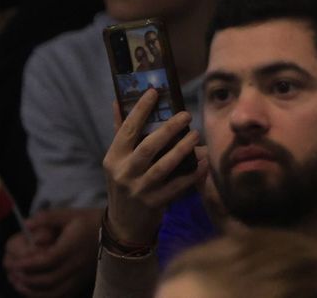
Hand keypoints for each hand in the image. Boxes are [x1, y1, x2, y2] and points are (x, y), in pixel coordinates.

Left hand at [4, 207, 102, 297]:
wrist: (116, 234)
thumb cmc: (91, 221)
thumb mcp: (70, 214)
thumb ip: (47, 218)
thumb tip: (26, 225)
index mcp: (72, 247)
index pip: (46, 261)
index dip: (27, 264)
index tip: (13, 262)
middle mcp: (76, 266)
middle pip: (47, 280)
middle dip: (26, 278)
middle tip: (12, 273)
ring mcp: (79, 277)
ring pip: (53, 293)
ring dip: (32, 291)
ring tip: (18, 283)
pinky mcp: (81, 283)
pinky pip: (60, 296)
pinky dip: (44, 297)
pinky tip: (33, 291)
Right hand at [101, 89, 207, 247]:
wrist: (124, 225)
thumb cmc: (124, 183)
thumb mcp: (117, 160)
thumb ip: (120, 131)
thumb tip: (119, 99)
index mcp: (113, 158)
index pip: (127, 130)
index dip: (140, 110)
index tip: (154, 91)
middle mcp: (124, 173)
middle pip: (148, 147)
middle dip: (168, 129)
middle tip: (186, 114)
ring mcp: (140, 190)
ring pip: (163, 167)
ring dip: (182, 149)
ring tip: (196, 134)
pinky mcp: (155, 203)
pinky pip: (177, 186)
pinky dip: (191, 174)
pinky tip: (203, 162)